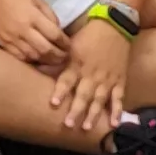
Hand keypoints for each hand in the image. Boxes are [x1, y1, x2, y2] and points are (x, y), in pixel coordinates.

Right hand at [0, 0, 68, 69]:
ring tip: (54, 60)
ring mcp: (12, 38)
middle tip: (65, 57)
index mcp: (33, 16)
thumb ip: (50, 15)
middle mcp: (23, 29)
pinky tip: (37, 59)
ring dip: (47, 61)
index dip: (65, 43)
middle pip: (46, 49)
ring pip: (34, 56)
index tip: (69, 45)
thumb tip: (58, 32)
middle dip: (59, 56)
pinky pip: (20, 57)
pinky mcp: (4, 43)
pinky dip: (32, 61)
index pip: (54, 35)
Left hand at [49, 19, 131, 136]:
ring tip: (87, 128)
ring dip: (94, 114)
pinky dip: (117, 111)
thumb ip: (56, 61)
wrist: (114, 27)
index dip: (60, 91)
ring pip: (99, 99)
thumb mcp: (69, 45)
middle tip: (68, 124)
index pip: (67, 80)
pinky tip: (115, 123)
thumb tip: (36, 67)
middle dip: (76, 110)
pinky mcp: (119, 81)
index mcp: (77, 64)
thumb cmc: (87, 36)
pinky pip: (118, 98)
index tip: (53, 103)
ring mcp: (107, 79)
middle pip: (83, 94)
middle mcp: (92, 74)